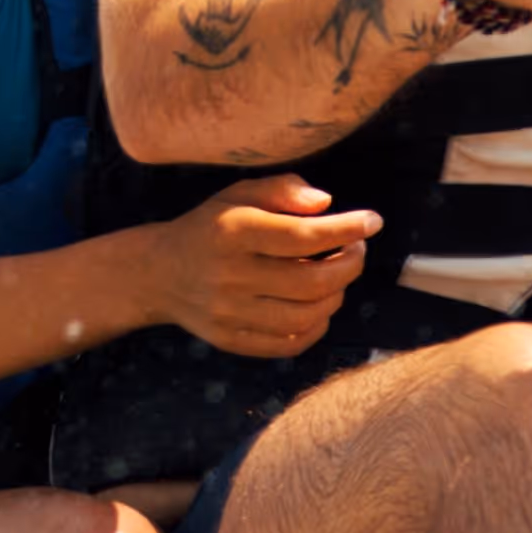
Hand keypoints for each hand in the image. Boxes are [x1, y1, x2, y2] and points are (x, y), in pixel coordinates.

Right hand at [152, 173, 377, 356]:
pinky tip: (319, 305)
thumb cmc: (211, 226)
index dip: (347, 229)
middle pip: (312, 280)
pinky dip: (317, 325)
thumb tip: (326, 203)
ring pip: (307, 315)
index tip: (373, 222)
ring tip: (337, 276)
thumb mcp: (239, 194)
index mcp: (234, 232)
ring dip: (337, 295)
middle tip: (356, 249)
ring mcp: (229, 313)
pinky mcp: (231, 340)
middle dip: (350, 264)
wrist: (158, 273)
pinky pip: (290, 343)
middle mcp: (230, 275)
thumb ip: (283, 189)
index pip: (304, 235)